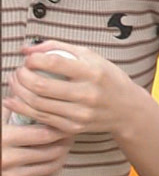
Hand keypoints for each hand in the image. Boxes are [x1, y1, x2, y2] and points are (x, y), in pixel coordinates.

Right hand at [1, 107, 75, 175]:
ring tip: (64, 147)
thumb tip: (39, 93)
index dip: (61, 129)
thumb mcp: (0, 119)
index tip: (69, 124)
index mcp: (3, 138)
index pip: (45, 134)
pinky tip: (55, 162)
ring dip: (62, 156)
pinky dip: (52, 172)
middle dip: (65, 143)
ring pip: (50, 167)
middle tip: (71, 135)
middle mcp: (5, 159)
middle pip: (52, 152)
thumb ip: (17, 107)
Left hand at [3, 42, 143, 136]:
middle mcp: (87, 94)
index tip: (29, 58)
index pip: (55, 63)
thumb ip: (59, 48)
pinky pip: (40, 118)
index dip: (34, 59)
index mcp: (93, 73)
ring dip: (18, 91)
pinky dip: (21, 108)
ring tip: (15, 82)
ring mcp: (80, 113)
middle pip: (40, 85)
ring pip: (36, 103)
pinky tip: (14, 100)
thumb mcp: (91, 56)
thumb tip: (27, 50)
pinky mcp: (73, 127)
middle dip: (21, 76)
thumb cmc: (108, 79)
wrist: (128, 109)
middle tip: (18, 71)